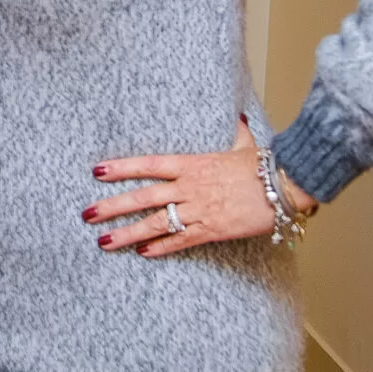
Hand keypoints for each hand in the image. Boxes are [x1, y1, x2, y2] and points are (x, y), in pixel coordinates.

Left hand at [84, 120, 318, 256]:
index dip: (121, 168)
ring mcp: (199, 209)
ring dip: (128, 234)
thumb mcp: (245, 146)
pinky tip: (142, 254)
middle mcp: (189, 187)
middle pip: (143, 197)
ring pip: (155, 223)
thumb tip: (239, 117)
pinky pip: (181, 241)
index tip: (97, 171)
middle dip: (112, 206)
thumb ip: (236, 133)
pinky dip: (161, 248)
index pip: (148, 165)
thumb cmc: (265, 165)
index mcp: (192, 163)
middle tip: (87, 214)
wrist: (286, 187)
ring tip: (104, 242)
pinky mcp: (212, 230)